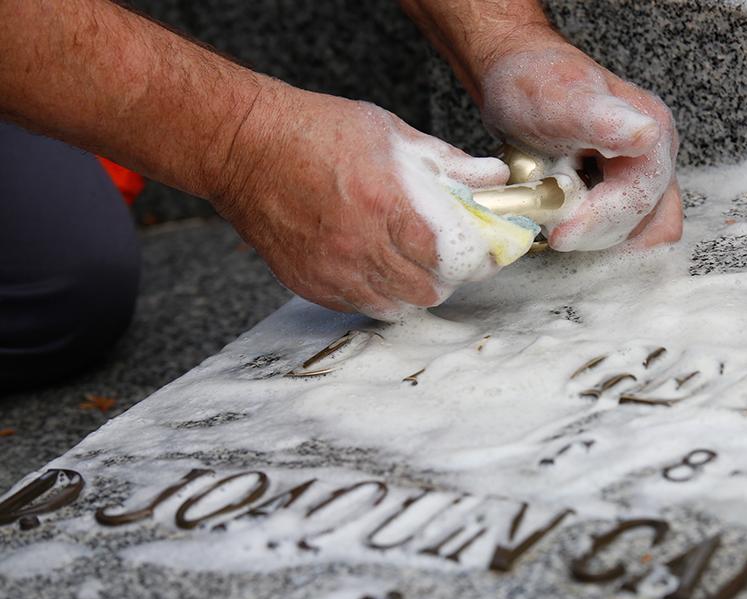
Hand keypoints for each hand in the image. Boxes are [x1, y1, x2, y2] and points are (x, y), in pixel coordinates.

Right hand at [208, 81, 510, 318]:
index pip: (456, 255)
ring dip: (416, 288)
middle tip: (449, 253)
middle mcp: (362, 244)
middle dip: (450, 274)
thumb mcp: (391, 133)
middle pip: (432, 289)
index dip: (482, 258)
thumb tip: (491, 179)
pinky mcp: (312, 284)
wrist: (244, 148)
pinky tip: (378, 267)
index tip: (490, 251)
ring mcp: (335, 270)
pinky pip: (363, 307)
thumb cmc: (315, 133)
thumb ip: (447, 162)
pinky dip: (380, 294)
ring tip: (413, 261)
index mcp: (389, 203)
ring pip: (400, 306)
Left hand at [478, 33, 681, 251]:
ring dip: (594, 235)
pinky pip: (626, 230)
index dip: (600, 221)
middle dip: (593, 229)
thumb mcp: (561, 101)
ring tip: (555, 217)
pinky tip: (570, 226)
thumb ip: (603, 119)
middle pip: (641, 219)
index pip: (639, 196)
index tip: (560, 234)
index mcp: (652, 131)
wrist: (518, 77)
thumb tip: (646, 136)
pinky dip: (598, 235)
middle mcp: (656, 156)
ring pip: (637, 231)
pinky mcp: (627, 191)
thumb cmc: (535, 84)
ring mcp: (644, 175)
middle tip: (548, 224)